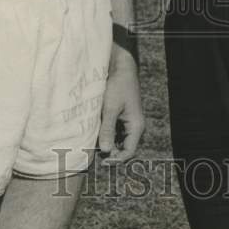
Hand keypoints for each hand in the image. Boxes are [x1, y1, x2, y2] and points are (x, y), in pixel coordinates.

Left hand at [97, 46, 143, 163]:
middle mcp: (134, 126)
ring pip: (118, 140)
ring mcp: (128, 121)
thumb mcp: (110, 108)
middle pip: (123, 148)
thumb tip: (106, 151)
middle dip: (110, 153)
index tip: (101, 161)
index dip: (116, 160)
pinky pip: (115, 131)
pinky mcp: (121, 116)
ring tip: (93, 144)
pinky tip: (95, 133)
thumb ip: (108, 129)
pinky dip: (106, 134)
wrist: (120, 67)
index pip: (129, 152)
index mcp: (136, 126)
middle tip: (94, 153)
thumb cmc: (117, 85)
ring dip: (107, 143)